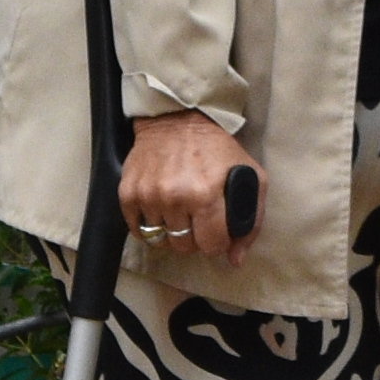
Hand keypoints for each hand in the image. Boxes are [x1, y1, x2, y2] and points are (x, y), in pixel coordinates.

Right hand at [119, 111, 258, 258]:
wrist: (177, 119)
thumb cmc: (218, 149)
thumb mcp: (252, 177)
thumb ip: (251, 222)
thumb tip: (235, 260)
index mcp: (206, 195)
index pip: (210, 246)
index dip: (216, 242)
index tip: (216, 230)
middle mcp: (175, 197)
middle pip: (183, 247)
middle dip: (194, 238)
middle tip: (197, 219)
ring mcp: (148, 196)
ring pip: (160, 241)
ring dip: (171, 232)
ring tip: (179, 212)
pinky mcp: (128, 193)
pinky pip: (137, 230)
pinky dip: (149, 226)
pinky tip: (161, 211)